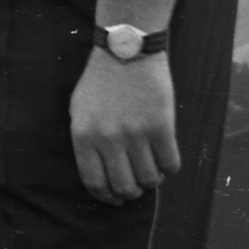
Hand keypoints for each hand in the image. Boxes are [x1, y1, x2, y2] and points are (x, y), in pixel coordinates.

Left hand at [70, 48, 180, 204]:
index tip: (115, 198)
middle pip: (124, 187)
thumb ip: (86, 142)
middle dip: (131, 193)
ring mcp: (136, 133)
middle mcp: (108, 139)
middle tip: (136, 185)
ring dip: (152, 181)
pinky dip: (169, 168)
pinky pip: (170, 163)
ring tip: (151, 170)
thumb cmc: (100, 81)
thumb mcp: (78, 110)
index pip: (95, 183)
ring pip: (150, 180)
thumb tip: (100, 174)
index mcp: (84, 136)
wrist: (126, 50)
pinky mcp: (162, 126)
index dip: (107, 198)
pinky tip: (165, 158)